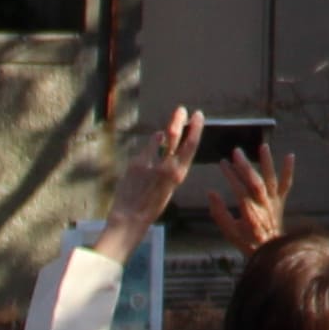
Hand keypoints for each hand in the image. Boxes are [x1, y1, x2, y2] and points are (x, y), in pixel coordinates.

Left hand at [99, 107, 200, 255]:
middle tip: (181, 109)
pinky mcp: (137, 164)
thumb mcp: (166, 188)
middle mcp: (167, 167)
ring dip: (166, 129)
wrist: (130, 219)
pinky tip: (154, 139)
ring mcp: (151, 164)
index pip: (191, 146)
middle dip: (179, 120)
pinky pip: (146, 148)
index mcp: (178, 175)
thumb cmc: (149, 206)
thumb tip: (161, 141)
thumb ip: (166, 166)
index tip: (198, 116)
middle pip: (175, 136)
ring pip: (160, 138)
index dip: (196, 128)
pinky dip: (151, 142)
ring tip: (170, 122)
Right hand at [212, 139, 294, 255]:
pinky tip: (290, 155)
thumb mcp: (229, 232)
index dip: (230, 175)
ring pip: (271, 180)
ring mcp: (274, 202)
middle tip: (236, 151)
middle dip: (245, 166)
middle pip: (254, 182)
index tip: (223, 163)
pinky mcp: (281, 201)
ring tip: (263, 147)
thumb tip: (211, 193)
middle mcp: (263, 205)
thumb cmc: (247, 241)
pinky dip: (289, 170)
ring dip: (267, 163)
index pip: (238, 189)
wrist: (271, 250)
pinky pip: (286, 185)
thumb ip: (219, 213)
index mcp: (249, 213)